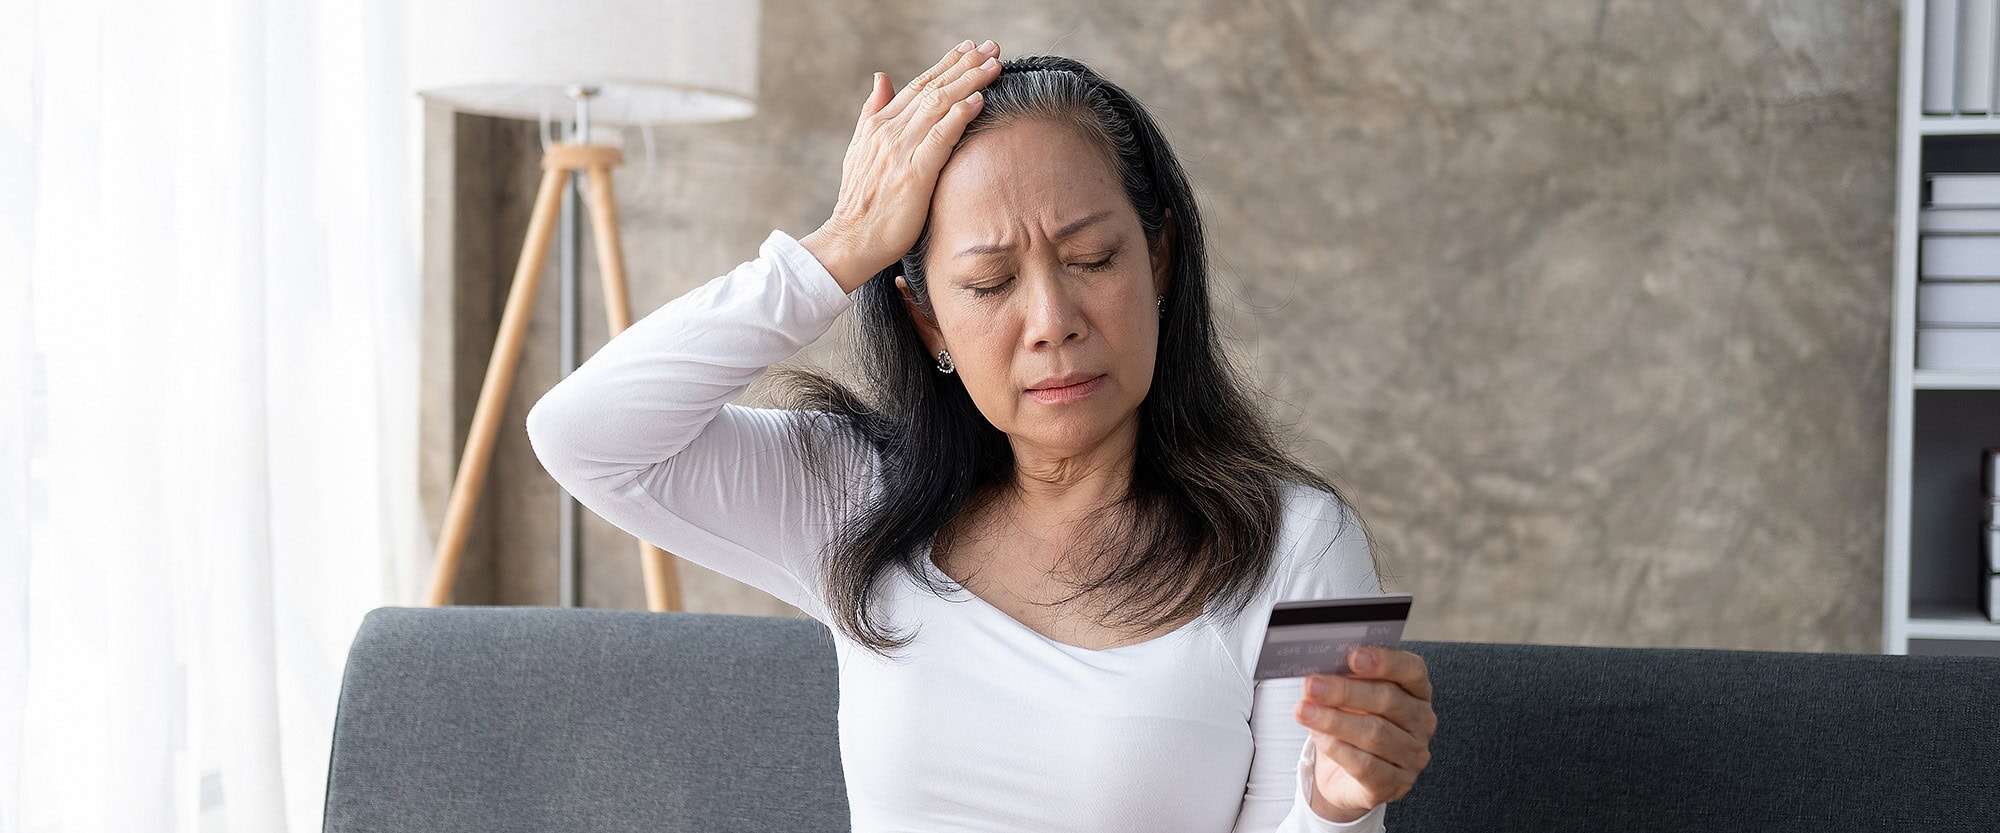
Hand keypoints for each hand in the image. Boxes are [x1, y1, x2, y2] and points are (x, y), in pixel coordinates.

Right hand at [801, 38, 1001, 292]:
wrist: (850, 240)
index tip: (970, 49)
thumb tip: (881, 78)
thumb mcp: (860, 150)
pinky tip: (978, 100)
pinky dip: (959, 116)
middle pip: (933, 88)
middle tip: (993, 47)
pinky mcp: (914, 174)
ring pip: (939, 105)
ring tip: (994, 65)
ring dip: (969, 82)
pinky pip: (940, 137)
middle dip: (965, 65)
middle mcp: (889, 131)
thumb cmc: (860, 202)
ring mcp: (900, 151)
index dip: (946, 65)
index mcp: (879, 125)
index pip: (918, 85)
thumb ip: (873, 112)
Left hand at [1293, 646, 1435, 820]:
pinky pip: (1366, 765)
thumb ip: (1342, 680)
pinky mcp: (1394, 784)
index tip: (1353, 657)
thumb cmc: (1351, 724)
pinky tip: (1319, 738)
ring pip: (1375, 734)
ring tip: (1304, 711)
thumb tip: (1318, 671)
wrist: (1344, 775)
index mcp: (1416, 691)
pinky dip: (1338, 749)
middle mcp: (1421, 722)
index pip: (1411, 670)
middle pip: (1388, 701)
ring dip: (1334, 720)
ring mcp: (1412, 756)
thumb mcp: (1348, 698)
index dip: (1385, 662)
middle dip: (1345, 691)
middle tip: (1312, 685)